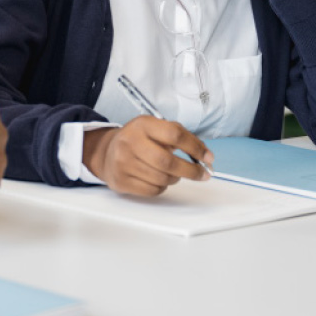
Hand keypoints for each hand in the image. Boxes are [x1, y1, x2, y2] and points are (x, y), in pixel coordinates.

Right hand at [82, 117, 212, 196]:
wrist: (107, 152)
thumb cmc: (139, 141)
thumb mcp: (155, 129)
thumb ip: (180, 137)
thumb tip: (205, 155)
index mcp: (142, 124)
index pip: (175, 134)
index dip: (195, 147)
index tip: (208, 157)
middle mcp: (130, 141)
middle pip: (168, 161)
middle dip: (191, 170)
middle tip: (202, 174)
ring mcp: (123, 162)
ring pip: (162, 178)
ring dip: (175, 179)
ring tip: (173, 173)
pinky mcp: (121, 180)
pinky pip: (153, 190)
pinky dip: (162, 187)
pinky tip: (158, 179)